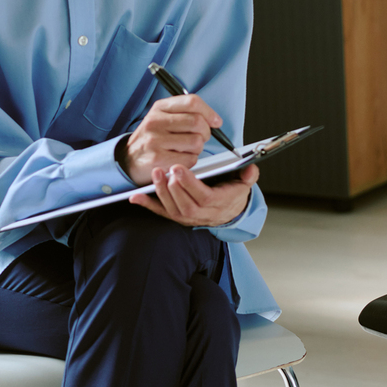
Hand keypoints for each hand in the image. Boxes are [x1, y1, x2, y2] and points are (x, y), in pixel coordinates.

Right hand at [121, 94, 227, 186]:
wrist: (129, 159)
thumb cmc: (153, 138)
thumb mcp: (163, 118)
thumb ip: (186, 113)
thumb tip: (214, 120)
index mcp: (160, 107)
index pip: (192, 102)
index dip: (209, 112)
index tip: (216, 122)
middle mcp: (155, 121)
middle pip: (197, 122)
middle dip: (205, 132)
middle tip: (200, 138)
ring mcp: (155, 140)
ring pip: (196, 142)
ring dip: (197, 149)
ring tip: (186, 149)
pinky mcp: (158, 159)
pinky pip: (189, 159)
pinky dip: (190, 160)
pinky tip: (180, 159)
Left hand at [130, 163, 257, 228]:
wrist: (228, 211)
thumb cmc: (232, 193)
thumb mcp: (244, 184)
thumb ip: (248, 176)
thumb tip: (250, 169)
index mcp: (219, 204)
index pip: (204, 197)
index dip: (190, 185)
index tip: (180, 168)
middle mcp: (202, 214)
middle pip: (185, 205)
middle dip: (173, 188)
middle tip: (166, 169)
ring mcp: (188, 217)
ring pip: (172, 209)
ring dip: (161, 192)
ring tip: (156, 173)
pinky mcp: (177, 216)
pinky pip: (161, 212)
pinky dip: (148, 205)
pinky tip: (135, 197)